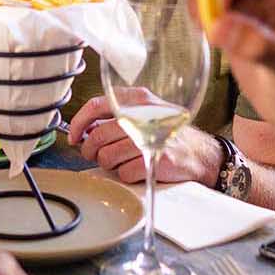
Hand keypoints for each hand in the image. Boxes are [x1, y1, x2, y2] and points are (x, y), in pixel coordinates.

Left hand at [67, 94, 223, 184]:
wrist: (200, 154)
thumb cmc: (166, 135)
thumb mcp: (144, 114)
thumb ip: (116, 117)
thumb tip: (83, 131)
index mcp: (137, 99)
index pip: (96, 105)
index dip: (79, 123)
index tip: (74, 136)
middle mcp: (143, 114)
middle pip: (97, 136)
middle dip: (92, 151)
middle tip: (98, 155)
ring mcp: (151, 137)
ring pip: (107, 157)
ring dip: (111, 165)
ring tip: (124, 161)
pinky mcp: (157, 158)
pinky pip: (124, 173)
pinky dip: (127, 175)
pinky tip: (138, 168)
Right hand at [208, 0, 274, 156]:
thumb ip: (259, 46)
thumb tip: (218, 26)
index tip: (211, 13)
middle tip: (202, 20)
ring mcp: (254, 7)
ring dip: (204, 3)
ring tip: (207, 32)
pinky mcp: (239, 24)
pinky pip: (212, 7)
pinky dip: (203, 17)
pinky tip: (210, 38)